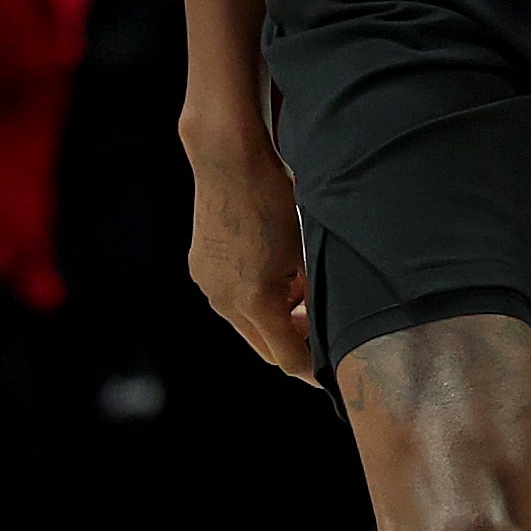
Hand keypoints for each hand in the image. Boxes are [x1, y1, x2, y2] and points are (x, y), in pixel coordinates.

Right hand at [182, 116, 316, 383]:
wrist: (229, 158)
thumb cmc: (274, 196)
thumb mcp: (305, 247)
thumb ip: (312, 291)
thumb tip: (320, 314)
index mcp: (254, 300)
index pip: (288, 356)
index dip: (312, 368)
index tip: (330, 372)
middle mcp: (224, 300)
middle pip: (265, 346)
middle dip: (294, 342)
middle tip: (320, 328)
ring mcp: (208, 285)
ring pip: (247, 323)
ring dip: (274, 319)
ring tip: (299, 290)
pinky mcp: (200, 268)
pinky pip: (231, 299)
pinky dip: (254, 298)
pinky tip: (273, 272)